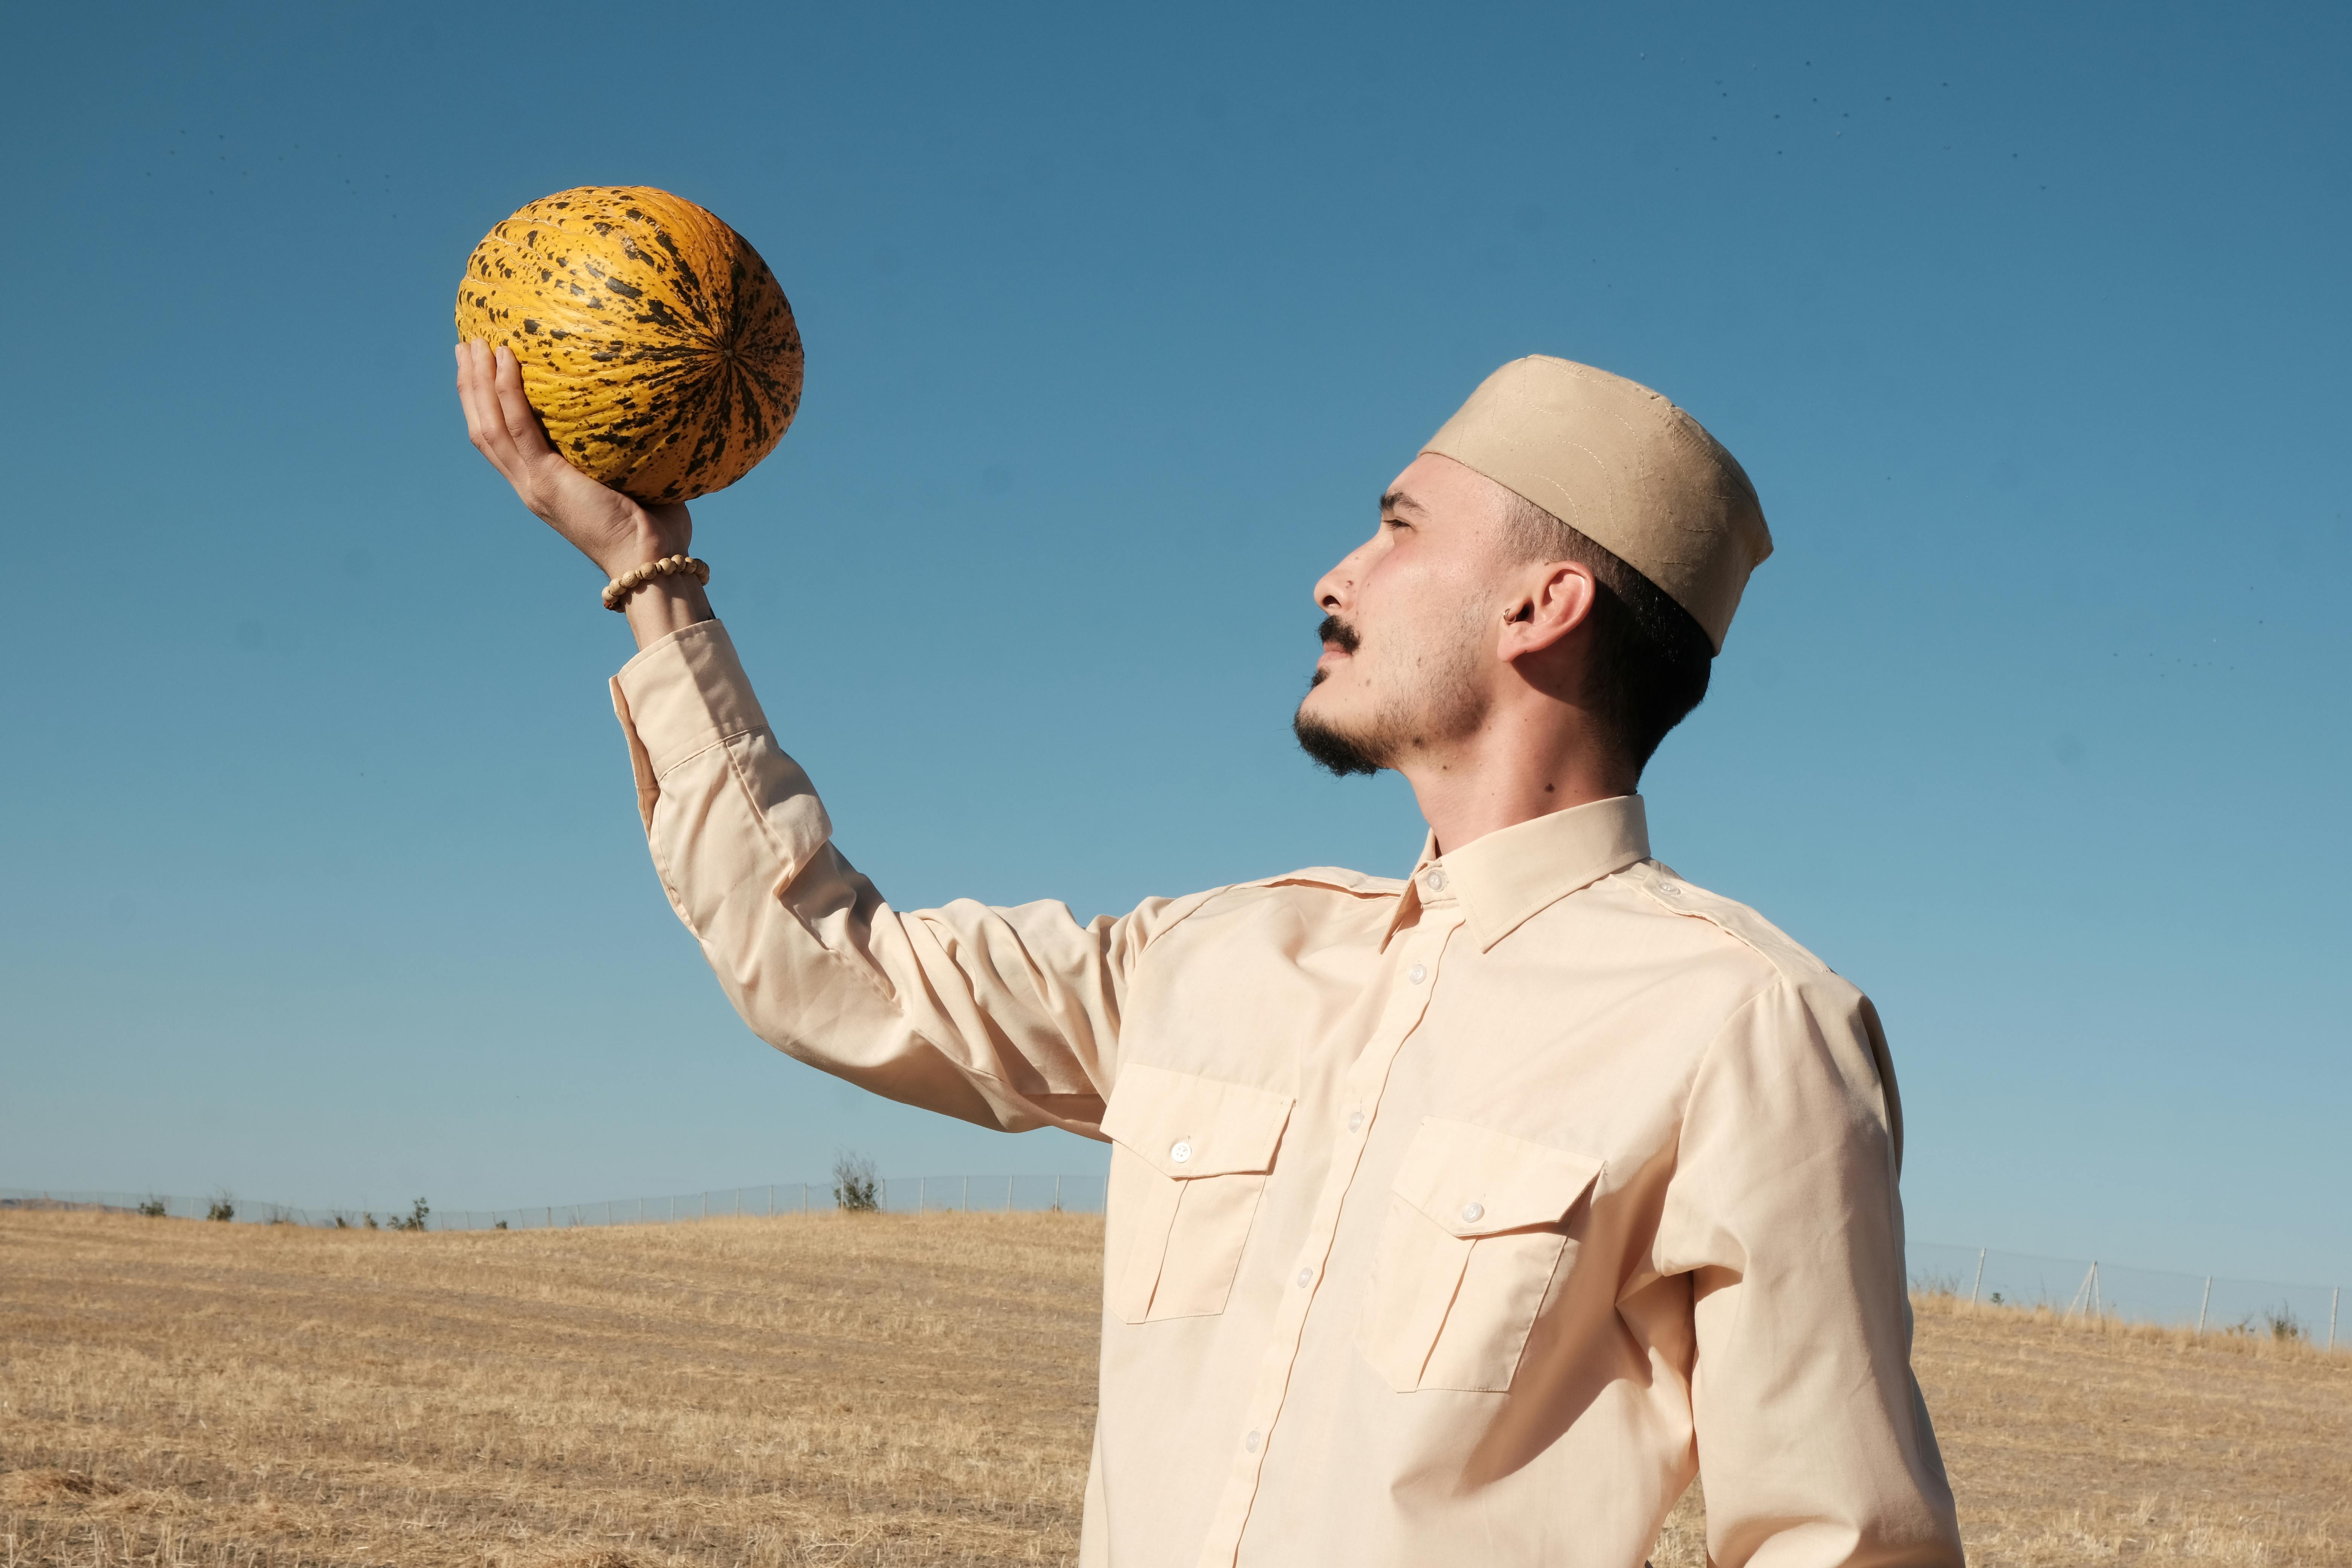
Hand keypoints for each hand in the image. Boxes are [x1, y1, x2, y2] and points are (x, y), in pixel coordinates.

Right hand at [453, 339, 689, 579]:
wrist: (652, 563)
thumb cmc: (656, 527)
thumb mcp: (630, 480)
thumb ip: (624, 451)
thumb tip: (649, 411)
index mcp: (544, 487)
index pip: (502, 441)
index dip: (487, 405)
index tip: (483, 368)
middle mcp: (530, 485)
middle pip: (484, 428)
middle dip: (471, 386)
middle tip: (467, 345)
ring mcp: (535, 484)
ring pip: (490, 425)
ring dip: (478, 382)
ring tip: (475, 342)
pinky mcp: (548, 481)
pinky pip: (519, 427)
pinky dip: (508, 391)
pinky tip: (506, 359)